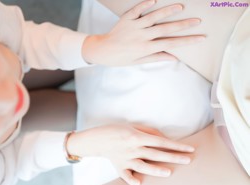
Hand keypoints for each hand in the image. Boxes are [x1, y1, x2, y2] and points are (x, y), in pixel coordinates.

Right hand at [67, 124, 194, 184]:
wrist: (98, 138)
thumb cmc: (117, 129)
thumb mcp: (133, 126)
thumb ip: (149, 131)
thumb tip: (164, 138)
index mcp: (137, 136)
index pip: (160, 141)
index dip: (176, 145)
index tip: (188, 149)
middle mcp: (132, 148)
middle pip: (156, 154)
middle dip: (173, 157)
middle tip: (188, 160)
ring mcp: (125, 158)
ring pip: (143, 166)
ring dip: (156, 169)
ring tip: (169, 172)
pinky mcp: (119, 166)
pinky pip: (125, 175)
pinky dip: (131, 180)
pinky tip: (139, 183)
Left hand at [82, 0, 204, 65]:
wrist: (102, 51)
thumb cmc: (121, 58)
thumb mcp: (139, 61)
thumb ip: (156, 57)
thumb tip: (174, 58)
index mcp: (146, 48)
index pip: (170, 44)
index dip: (187, 41)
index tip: (201, 38)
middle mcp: (141, 36)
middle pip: (166, 29)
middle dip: (183, 25)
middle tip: (198, 20)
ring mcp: (133, 26)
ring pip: (153, 17)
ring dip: (167, 11)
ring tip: (181, 6)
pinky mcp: (126, 18)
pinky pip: (136, 10)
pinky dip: (145, 4)